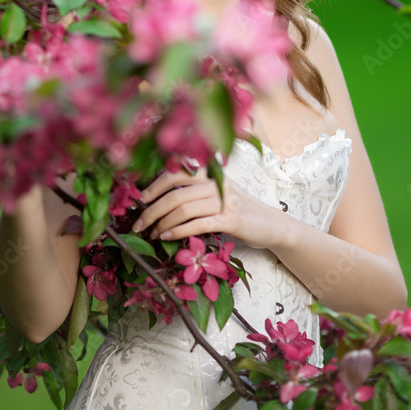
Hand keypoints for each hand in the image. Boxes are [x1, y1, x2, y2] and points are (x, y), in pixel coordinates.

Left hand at [132, 163, 268, 245]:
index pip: (177, 172)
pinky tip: (167, 237)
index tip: (140, 199)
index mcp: (211, 173)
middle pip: (175, 193)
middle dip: (152, 210)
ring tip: (153, 234)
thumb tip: (159, 199)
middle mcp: (217, 183)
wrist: (270, 224)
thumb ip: (195, 191)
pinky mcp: (230, 220)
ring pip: (184, 209)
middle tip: (139, 223)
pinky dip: (178, 231)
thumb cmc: (239, 210)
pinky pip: (197, 225)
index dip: (155, 184)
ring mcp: (224, 201)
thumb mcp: (218, 193)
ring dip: (162, 223)